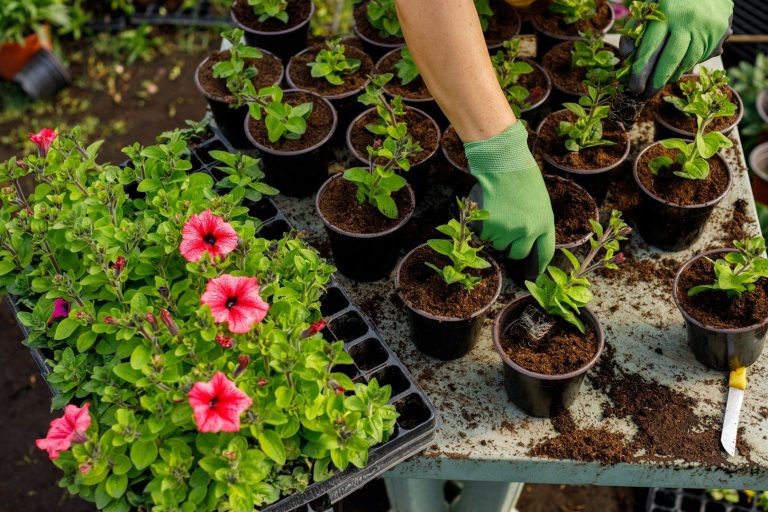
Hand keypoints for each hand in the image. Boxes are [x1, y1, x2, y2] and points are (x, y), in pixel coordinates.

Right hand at [464, 122, 554, 273]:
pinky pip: (484, 235)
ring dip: (495, 234)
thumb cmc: (522, 176)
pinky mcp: (490, 227)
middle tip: (506, 232)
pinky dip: (483, 227)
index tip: (535, 272)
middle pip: (518, 253)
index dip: (539, 264)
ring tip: (498, 211)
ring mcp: (508, 230)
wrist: (503, 162)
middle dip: (511, 247)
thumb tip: (527, 239)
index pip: (545, 252)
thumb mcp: (539, 201)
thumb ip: (536, 221)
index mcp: (545, 223)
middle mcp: (528, 231)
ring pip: (498, 244)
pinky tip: (488, 209)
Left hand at [620, 0, 732, 97]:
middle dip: (656, 82)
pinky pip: (701, 57)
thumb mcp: (648, 7)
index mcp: (665, 13)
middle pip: (670, 60)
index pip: (650, 49)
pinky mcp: (718, 32)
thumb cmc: (670, 1)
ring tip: (660, 83)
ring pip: (687, 62)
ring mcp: (705, 27)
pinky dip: (687, 67)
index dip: (640, 72)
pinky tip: (676, 71)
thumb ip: (634, 30)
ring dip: (672, 77)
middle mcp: (686, 20)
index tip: (634, 87)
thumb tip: (627, 56)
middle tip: (645, 95)